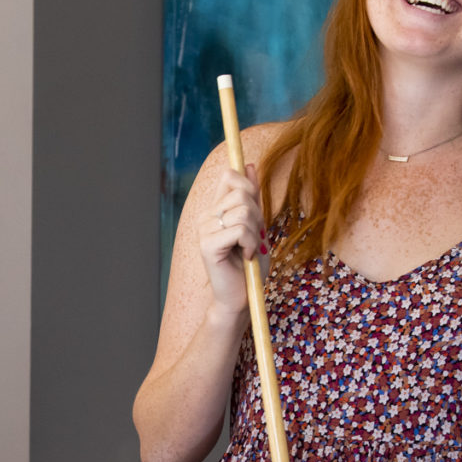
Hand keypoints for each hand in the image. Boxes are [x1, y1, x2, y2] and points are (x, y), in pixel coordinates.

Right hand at [203, 162, 267, 318]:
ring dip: (255, 232)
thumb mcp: (257, 225)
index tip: (255, 212)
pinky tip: (245, 256)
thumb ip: (252, 197)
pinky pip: (239, 229)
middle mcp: (205, 217)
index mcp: (215, 210)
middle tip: (253, 238)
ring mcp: (204, 230)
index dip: (248, 186)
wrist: (242, 298)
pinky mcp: (207, 245)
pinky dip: (250, 243)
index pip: (230, 176)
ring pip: (243, 211)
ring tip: (249, 249)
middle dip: (257, 215)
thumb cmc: (250, 265)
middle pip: (241, 192)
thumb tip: (249, 164)